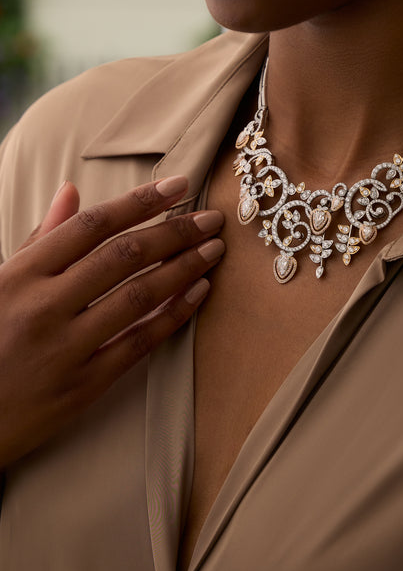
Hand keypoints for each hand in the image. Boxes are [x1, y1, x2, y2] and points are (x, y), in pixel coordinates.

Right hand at [0, 176, 223, 468]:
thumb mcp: (0, 282)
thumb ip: (40, 238)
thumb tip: (72, 191)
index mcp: (21, 274)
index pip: (93, 225)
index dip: (140, 201)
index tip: (179, 186)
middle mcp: (44, 305)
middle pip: (124, 255)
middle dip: (175, 231)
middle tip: (210, 217)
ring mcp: (65, 347)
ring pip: (138, 296)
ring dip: (183, 268)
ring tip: (214, 248)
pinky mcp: (84, 385)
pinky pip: (139, 343)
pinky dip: (173, 314)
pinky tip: (198, 292)